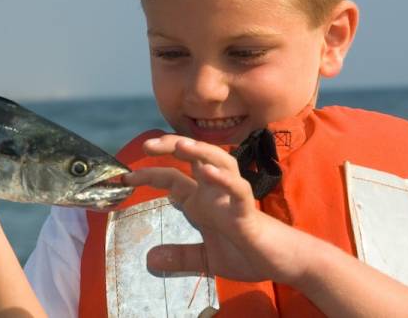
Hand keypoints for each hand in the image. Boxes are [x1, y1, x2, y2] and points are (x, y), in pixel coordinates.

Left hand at [124, 135, 307, 283]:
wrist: (282, 263)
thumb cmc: (248, 253)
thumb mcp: (205, 259)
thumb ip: (180, 256)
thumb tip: (150, 259)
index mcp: (203, 200)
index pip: (172, 177)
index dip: (148, 174)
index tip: (124, 177)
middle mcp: (215, 192)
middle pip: (193, 157)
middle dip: (170, 147)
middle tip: (146, 146)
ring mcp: (232, 198)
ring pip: (219, 162)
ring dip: (200, 151)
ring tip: (180, 144)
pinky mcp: (248, 211)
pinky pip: (237, 189)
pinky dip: (223, 179)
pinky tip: (207, 173)